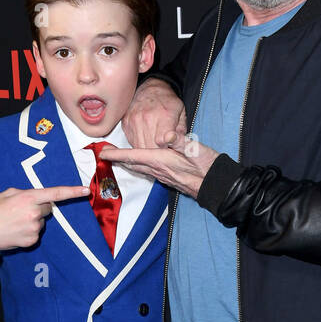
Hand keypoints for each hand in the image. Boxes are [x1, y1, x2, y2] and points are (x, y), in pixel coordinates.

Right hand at [0, 184, 88, 250]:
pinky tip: (15, 230)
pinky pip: (36, 233)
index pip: (55, 194)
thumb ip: (26, 194)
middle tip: (20, 210)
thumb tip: (39, 199)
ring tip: (14, 221)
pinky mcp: (32, 241)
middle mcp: (34, 213)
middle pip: (48, 208)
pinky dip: (29, 231)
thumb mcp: (7, 194)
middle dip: (39, 207)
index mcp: (28, 198)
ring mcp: (34, 229)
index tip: (85, 190)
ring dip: (33, 220)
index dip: (72, 192)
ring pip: (42, 222)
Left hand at [101, 138, 219, 199]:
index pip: (133, 156)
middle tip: (105, 155)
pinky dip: (139, 167)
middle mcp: (159, 170)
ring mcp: (164, 176)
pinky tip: (140, 166)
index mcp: (162, 161)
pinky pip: (148, 172)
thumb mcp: (194, 148)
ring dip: (127, 164)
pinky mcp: (170, 178)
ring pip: (140, 169)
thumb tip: (164, 136)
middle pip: (133, 164)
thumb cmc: (207, 166)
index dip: (117, 154)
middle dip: (118, 160)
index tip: (103, 152)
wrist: (217, 185)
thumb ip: (178, 140)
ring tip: (118, 159)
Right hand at [122, 79, 186, 147]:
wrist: (150, 87)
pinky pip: (132, 143)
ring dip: (148, 151)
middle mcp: (147, 119)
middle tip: (163, 150)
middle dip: (158, 153)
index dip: (166, 149)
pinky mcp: (126, 124)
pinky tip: (146, 141)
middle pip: (150, 149)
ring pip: (140, 148)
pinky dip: (140, 146)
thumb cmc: (167, 101)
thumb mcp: (181, 112)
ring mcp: (134, 122)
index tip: (168, 148)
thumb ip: (181, 131)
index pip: (161, 141)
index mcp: (164, 116)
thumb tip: (180, 146)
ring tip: (155, 146)